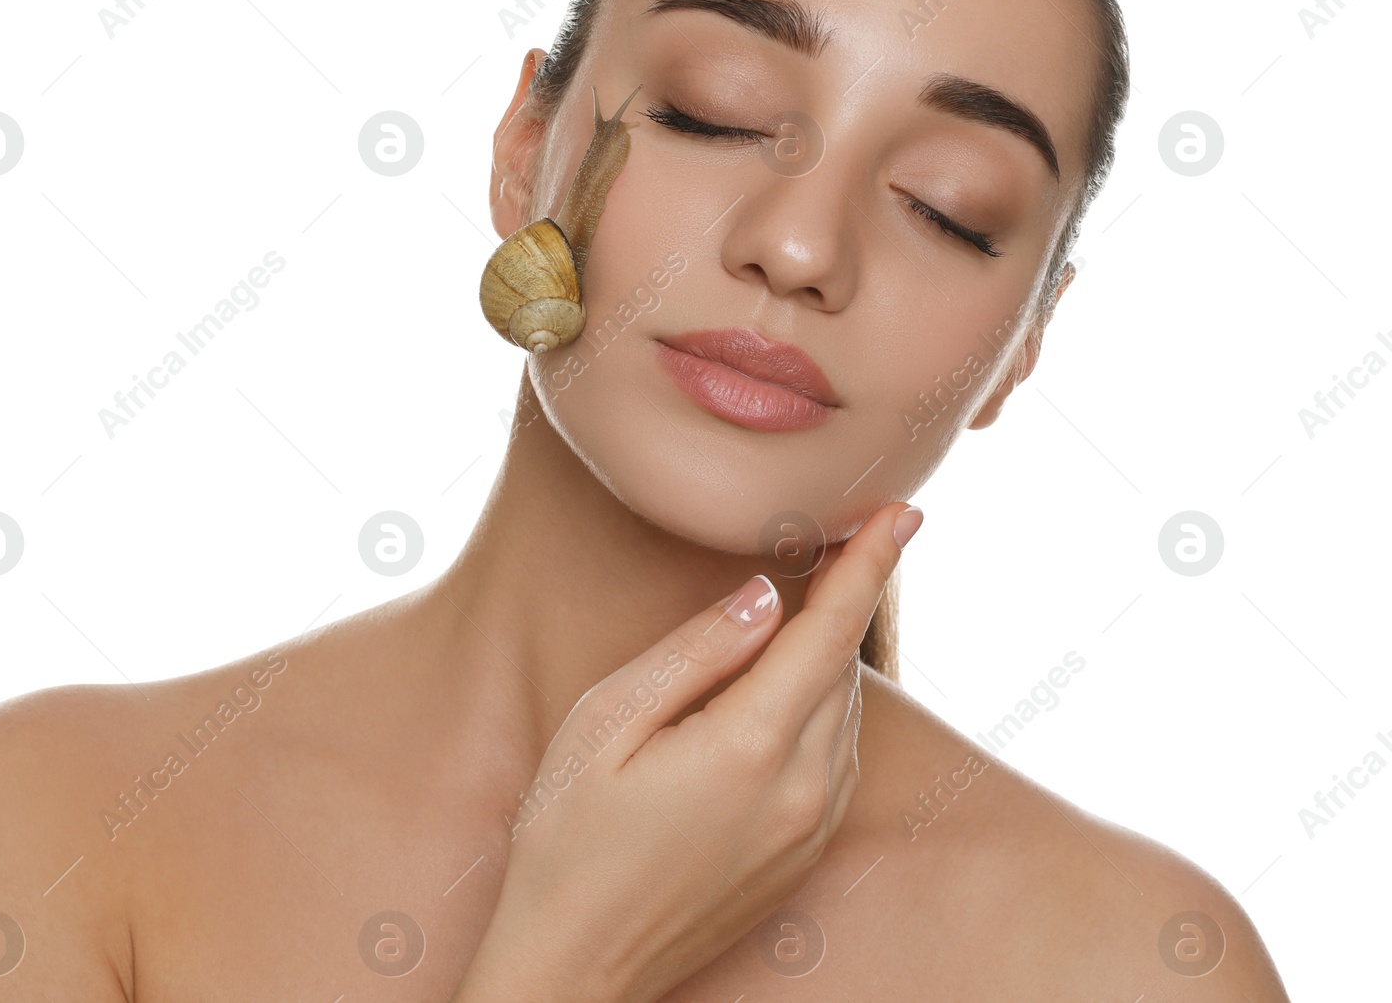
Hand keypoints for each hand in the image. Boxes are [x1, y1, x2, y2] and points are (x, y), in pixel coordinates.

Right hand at [452, 500, 922, 1002]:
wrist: (573, 970)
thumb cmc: (567, 842)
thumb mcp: (606, 725)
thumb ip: (694, 653)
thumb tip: (764, 597)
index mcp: (748, 748)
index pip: (830, 632)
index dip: (869, 564)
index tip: (901, 511)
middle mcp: (799, 792)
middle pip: (840, 668)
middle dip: (839, 602)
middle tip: (826, 542)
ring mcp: (807, 832)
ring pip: (842, 714)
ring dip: (824, 658)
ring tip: (792, 616)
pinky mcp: (802, 858)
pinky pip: (834, 761)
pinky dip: (818, 712)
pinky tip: (776, 697)